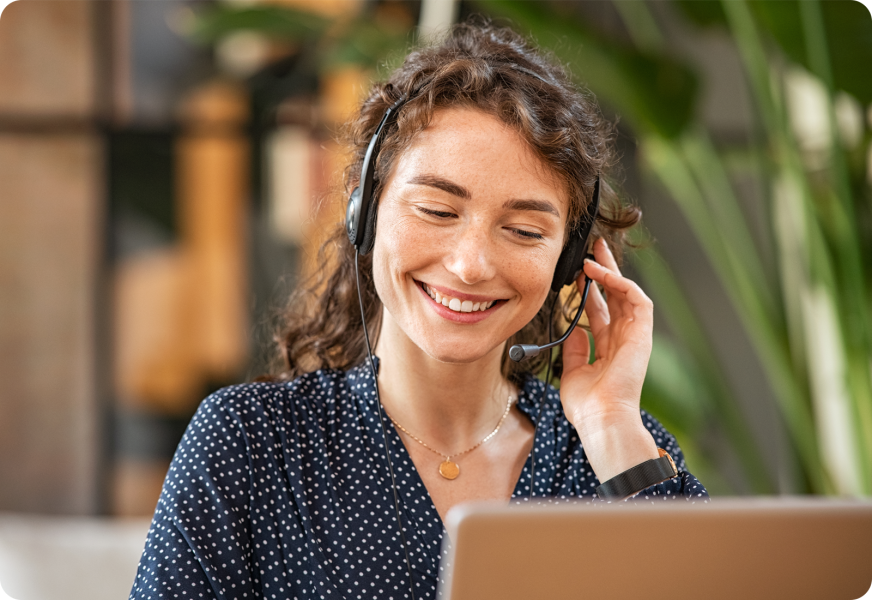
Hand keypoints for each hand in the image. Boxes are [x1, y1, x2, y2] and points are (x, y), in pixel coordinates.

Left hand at [558, 238, 658, 482]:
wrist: (601, 419)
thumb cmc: (587, 404)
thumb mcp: (573, 370)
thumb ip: (575, 346)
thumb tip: (572, 326)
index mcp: (608, 347)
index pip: (599, 309)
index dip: (588, 289)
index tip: (575, 273)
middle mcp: (623, 338)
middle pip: (614, 296)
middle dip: (604, 271)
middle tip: (592, 248)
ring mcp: (634, 335)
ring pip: (626, 292)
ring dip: (611, 271)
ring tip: (594, 253)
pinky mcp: (642, 334)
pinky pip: (636, 300)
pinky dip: (619, 283)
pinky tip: (600, 273)